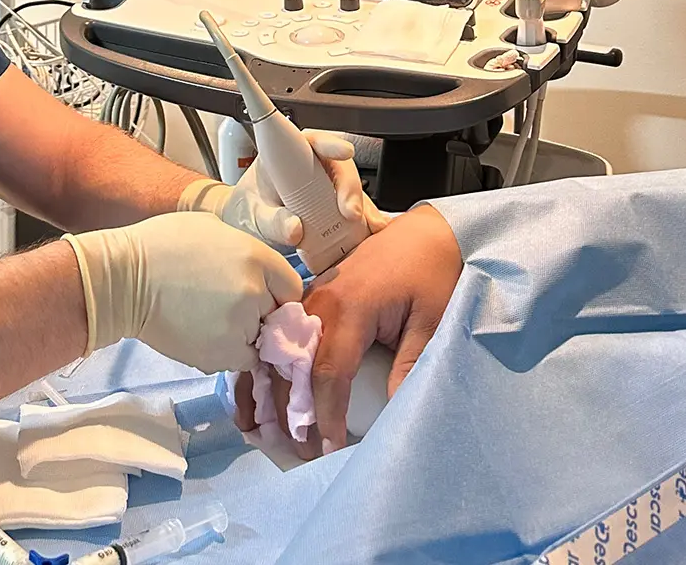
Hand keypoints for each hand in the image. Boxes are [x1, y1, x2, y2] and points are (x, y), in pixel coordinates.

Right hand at [64, 212, 302, 373]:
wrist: (123, 279)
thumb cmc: (163, 245)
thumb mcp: (213, 228)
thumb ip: (247, 252)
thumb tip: (262, 277)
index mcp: (256, 258)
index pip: (292, 288)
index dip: (275, 291)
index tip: (258, 292)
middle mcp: (255, 294)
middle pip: (278, 316)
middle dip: (260, 313)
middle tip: (225, 304)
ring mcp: (238, 328)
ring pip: (259, 341)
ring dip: (244, 335)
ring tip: (209, 319)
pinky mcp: (219, 355)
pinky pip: (239, 359)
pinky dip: (227, 351)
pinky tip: (202, 333)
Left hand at [187, 130, 387, 246]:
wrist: (247, 226)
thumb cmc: (249, 210)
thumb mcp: (254, 215)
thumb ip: (271, 221)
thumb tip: (295, 228)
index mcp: (289, 153)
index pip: (313, 141)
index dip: (332, 144)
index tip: (344, 152)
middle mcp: (313, 167)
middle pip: (340, 168)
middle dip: (350, 188)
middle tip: (350, 212)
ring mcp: (326, 188)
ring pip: (352, 190)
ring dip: (363, 207)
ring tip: (368, 225)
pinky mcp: (335, 208)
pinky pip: (354, 211)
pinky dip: (364, 222)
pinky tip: (370, 232)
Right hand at [233, 204, 459, 453]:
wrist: (427, 231)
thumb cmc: (432, 272)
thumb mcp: (433, 321)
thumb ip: (409, 366)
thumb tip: (390, 414)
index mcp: (349, 306)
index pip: (327, 372)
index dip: (325, 414)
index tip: (328, 448)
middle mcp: (319, 301)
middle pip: (292, 364)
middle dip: (291, 411)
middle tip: (297, 452)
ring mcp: (310, 297)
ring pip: (277, 349)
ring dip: (264, 387)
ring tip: (254, 427)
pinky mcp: (310, 297)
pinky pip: (280, 335)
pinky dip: (264, 362)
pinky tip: (252, 387)